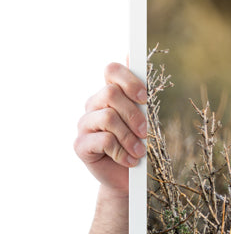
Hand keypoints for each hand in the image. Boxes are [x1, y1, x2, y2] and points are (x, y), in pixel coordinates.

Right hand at [74, 63, 147, 193]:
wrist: (126, 178)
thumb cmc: (135, 143)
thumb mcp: (141, 116)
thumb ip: (137, 91)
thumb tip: (132, 54)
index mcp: (109, 95)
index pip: (112, 70)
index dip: (129, 79)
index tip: (145, 97)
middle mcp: (93, 106)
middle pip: (110, 93)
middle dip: (134, 114)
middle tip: (146, 132)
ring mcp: (84, 125)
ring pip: (108, 118)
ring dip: (130, 137)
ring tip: (139, 151)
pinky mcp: (80, 145)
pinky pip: (104, 141)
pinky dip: (122, 152)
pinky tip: (129, 160)